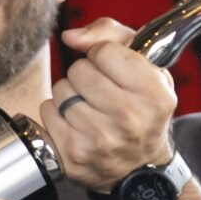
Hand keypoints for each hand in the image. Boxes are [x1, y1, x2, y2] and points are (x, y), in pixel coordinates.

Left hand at [40, 19, 177, 191]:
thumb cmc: (141, 106)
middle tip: (102, 93)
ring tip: (91, 109)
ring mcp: (100, 139)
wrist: (140, 165)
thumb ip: (110, 34)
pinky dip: (56, 113)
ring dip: (70, 95)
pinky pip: (46, 111)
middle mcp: (129, 118)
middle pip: (78, 70)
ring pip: (60, 90)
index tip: (114, 70)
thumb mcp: (145, 65)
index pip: (103, 51)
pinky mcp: (73, 153)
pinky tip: (77, 124)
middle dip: (85, 75)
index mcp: (154, 94)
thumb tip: (70, 37)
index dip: (104, 56)